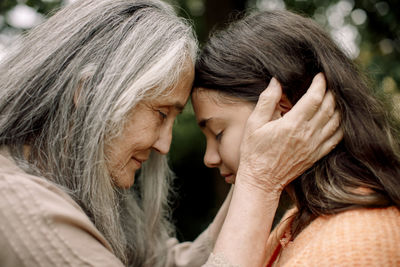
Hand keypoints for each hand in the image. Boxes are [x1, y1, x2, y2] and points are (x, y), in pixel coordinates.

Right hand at [237, 73, 341, 195]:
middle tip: (328, 82)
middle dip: (331, 92)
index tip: (320, 75)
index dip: (320, 84)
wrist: (261, 180)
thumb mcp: (254, 124)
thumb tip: (276, 81)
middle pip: (329, 107)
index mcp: (292, 125)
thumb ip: (266, 101)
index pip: (314, 98)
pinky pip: (336, 138)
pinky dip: (340, 126)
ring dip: (337, 107)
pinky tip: (337, 119)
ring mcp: (314, 146)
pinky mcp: (316, 155)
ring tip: (334, 97)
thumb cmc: (254, 152)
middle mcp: (307, 135)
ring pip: (335, 122)